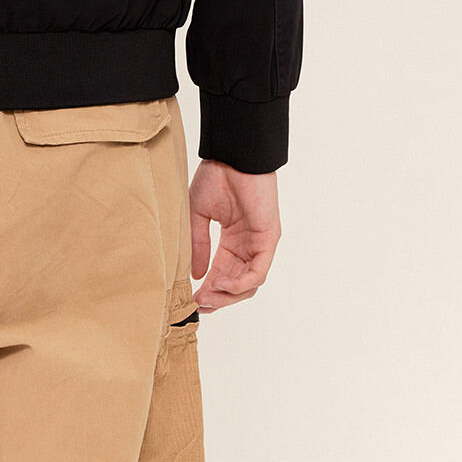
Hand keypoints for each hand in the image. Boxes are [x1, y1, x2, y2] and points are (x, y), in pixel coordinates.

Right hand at [189, 159, 280, 312]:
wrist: (233, 156)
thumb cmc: (216, 177)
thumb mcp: (199, 215)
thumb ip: (199, 245)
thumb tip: (195, 275)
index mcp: (232, 239)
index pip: (223, 273)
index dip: (209, 289)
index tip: (192, 300)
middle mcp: (248, 245)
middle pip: (237, 284)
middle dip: (218, 298)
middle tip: (199, 305)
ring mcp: (260, 244)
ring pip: (249, 283)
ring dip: (228, 295)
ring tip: (207, 297)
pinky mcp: (269, 240)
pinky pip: (258, 272)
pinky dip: (240, 283)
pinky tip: (221, 283)